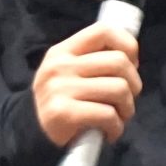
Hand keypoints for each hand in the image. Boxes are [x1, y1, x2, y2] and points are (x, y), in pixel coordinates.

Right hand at [31, 22, 141, 149]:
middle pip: (118, 62)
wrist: (31, 134)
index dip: (128, 45)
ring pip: (119, 89)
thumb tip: (132, 58)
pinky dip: (116, 127)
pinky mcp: (64, 113)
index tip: (132, 65)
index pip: (103, 31)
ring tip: (118, 117)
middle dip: (134, 84)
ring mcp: (60, 89)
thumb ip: (94, 61)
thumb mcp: (69, 73)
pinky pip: (108, 114)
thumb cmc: (61, 102)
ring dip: (127, 108)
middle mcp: (60, 66)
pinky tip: (109, 132)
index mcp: (63, 51)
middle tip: (126, 100)